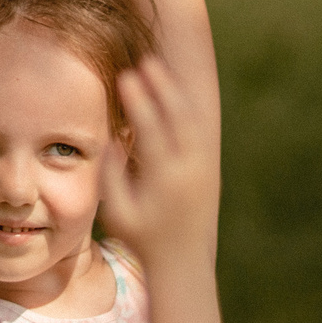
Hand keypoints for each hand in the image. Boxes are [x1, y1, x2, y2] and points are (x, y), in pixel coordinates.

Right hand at [96, 60, 216, 262]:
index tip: (126, 77)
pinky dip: (187, 106)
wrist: (183, 260)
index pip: (152, 130)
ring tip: (157, 69)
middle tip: (145, 62)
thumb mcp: (117, 213)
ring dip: (175, 93)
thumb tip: (112, 140)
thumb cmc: (142, 238)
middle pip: (177, 117)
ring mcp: (203, 167)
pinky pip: (200, 129)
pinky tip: (174, 91)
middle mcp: (189, 169)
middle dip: (161, 88)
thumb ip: (112, 176)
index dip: (139, 102)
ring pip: (192, 120)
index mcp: (164, 179)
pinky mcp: (210, 167)